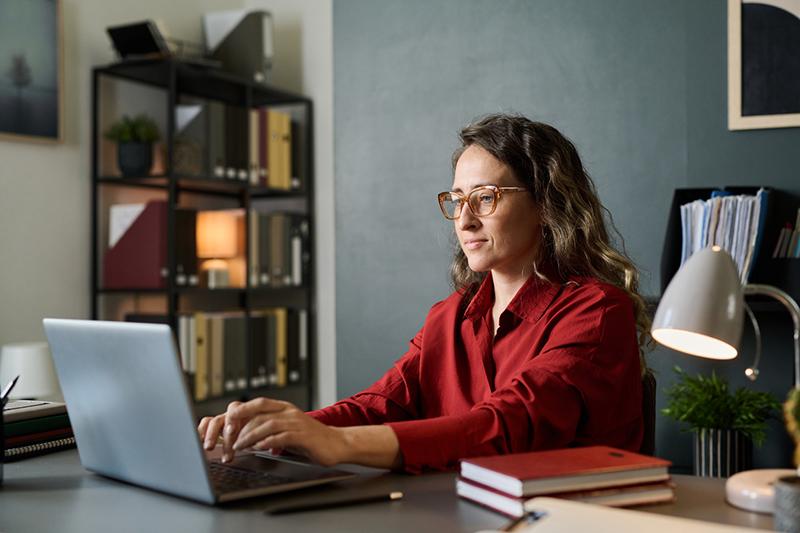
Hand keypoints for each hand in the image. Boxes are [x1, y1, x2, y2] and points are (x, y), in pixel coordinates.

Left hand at [197, 398, 347, 465]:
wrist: (336, 443)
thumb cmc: (310, 439)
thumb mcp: (287, 429)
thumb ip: (270, 429)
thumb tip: (246, 434)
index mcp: (284, 408)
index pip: (259, 403)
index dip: (242, 410)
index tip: (228, 421)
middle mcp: (289, 412)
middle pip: (259, 415)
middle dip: (241, 428)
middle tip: (229, 440)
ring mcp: (297, 423)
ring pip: (267, 425)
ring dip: (250, 436)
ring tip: (239, 447)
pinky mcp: (303, 436)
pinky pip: (281, 437)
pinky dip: (267, 443)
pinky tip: (258, 448)